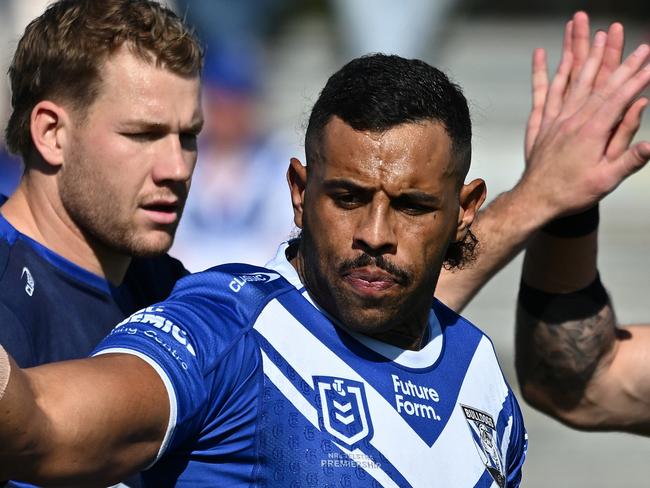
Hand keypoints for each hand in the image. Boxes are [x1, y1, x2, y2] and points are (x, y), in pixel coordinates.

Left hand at [521, 11, 649, 219]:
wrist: (535, 200)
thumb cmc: (571, 193)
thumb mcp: (606, 180)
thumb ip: (629, 157)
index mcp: (591, 133)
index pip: (618, 97)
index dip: (635, 77)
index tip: (649, 60)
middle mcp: (572, 120)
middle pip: (596, 82)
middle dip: (615, 58)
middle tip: (626, 37)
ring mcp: (554, 120)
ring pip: (569, 80)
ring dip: (581, 54)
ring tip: (591, 32)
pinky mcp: (540, 123)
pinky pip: (541, 93)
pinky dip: (541, 72)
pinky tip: (540, 54)